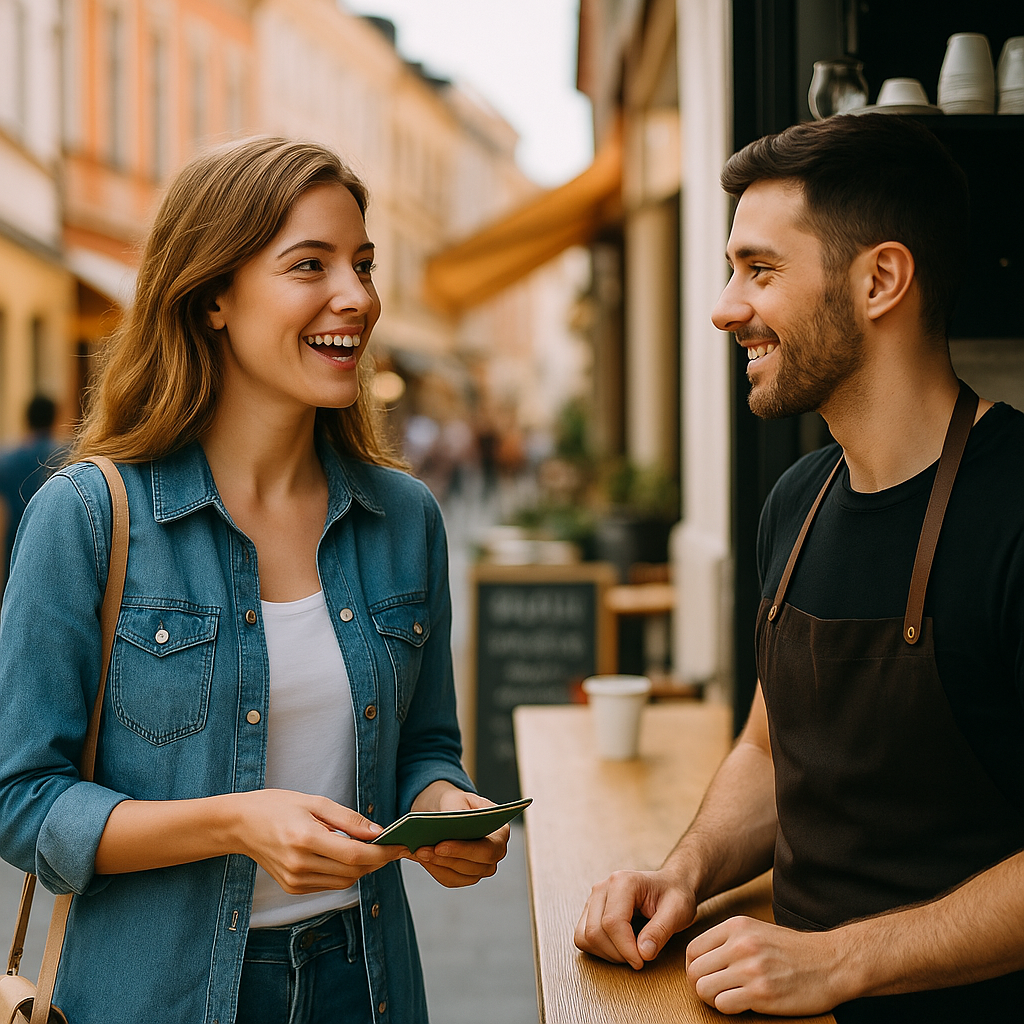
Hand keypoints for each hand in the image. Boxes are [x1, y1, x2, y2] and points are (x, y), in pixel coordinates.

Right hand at [232, 789, 403, 893]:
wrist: (241, 825)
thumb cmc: (278, 806)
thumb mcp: (316, 802)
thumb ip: (350, 819)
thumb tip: (379, 832)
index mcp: (305, 840)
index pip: (355, 854)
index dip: (382, 852)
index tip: (401, 845)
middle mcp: (300, 865)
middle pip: (353, 871)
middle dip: (377, 860)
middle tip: (392, 845)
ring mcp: (295, 881)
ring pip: (344, 882)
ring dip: (363, 867)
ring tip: (370, 848)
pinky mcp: (293, 888)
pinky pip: (329, 884)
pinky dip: (344, 872)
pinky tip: (345, 855)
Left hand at [409, 783, 509, 887]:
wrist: (447, 811)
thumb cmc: (454, 802)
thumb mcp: (455, 799)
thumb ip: (454, 812)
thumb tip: (448, 827)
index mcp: (501, 831)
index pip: (487, 848)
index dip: (464, 850)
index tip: (440, 846)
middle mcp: (496, 854)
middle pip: (474, 866)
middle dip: (446, 858)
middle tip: (421, 850)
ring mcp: (483, 868)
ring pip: (459, 874)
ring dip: (436, 864)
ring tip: (417, 852)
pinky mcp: (467, 877)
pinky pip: (450, 879)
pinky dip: (434, 869)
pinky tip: (420, 858)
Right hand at [575, 868, 697, 969]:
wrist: (669, 886)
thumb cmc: (674, 894)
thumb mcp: (677, 911)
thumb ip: (660, 931)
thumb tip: (643, 953)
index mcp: (623, 882)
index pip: (612, 922)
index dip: (626, 949)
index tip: (642, 961)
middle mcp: (603, 887)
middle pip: (595, 931)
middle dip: (618, 954)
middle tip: (640, 957)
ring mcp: (594, 899)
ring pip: (585, 936)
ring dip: (607, 953)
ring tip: (630, 952)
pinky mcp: (590, 911)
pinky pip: (583, 937)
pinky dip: (599, 950)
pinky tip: (619, 947)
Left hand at [685, 916, 846, 1015]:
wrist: (831, 962)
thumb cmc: (794, 950)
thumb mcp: (757, 931)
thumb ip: (729, 941)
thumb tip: (700, 959)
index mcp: (736, 926)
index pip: (693, 949)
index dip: (693, 967)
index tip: (704, 976)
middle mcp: (740, 945)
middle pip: (694, 971)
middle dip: (699, 985)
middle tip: (714, 992)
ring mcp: (751, 969)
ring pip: (704, 989)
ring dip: (712, 999)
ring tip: (726, 998)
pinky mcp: (762, 993)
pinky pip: (724, 1004)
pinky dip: (728, 1008)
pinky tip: (741, 1005)